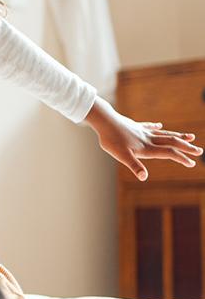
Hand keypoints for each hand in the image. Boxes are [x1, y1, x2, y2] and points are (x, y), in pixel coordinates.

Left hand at [85, 97, 202, 180]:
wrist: (104, 121)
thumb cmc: (111, 140)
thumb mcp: (122, 156)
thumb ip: (134, 166)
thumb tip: (144, 177)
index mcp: (147, 147)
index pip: (168, 153)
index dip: (181, 158)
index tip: (192, 163)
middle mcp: (148, 139)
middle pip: (171, 142)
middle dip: (186, 147)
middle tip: (199, 151)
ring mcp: (142, 131)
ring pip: (164, 134)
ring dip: (177, 136)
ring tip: (190, 136)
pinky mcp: (135, 126)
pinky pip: (149, 127)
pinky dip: (156, 127)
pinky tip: (159, 125)